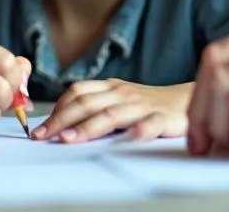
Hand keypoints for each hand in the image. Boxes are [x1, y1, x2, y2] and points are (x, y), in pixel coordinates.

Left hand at [33, 79, 190, 142]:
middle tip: (43, 137)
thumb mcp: (119, 100)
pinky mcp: (164, 119)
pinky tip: (134, 136)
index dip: (57, 108)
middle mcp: (124, 94)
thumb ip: (96, 107)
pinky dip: (142, 129)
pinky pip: (152, 123)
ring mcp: (143, 106)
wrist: (187, 100)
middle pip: (87, 103)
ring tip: (69, 140)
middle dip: (61, 120)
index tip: (41, 127)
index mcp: (112, 88)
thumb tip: (61, 124)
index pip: (78, 92)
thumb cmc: (148, 104)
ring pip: (112, 115)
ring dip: (88, 127)